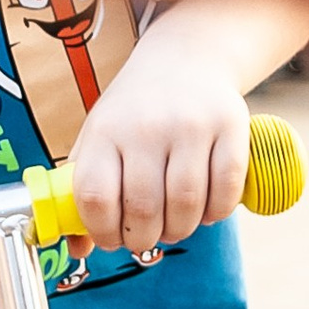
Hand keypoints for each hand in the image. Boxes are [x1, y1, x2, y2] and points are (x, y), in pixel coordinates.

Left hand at [66, 29, 250, 254]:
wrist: (186, 58)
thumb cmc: (135, 111)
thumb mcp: (99, 138)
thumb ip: (84, 192)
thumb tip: (78, 250)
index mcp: (105, 131)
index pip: (95, 196)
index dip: (101, 232)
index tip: (111, 239)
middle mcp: (146, 126)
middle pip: (143, 208)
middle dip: (143, 239)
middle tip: (146, 239)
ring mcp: (191, 125)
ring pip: (186, 204)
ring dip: (180, 230)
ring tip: (174, 227)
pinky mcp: (230, 125)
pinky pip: (226, 188)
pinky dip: (216, 212)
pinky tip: (206, 211)